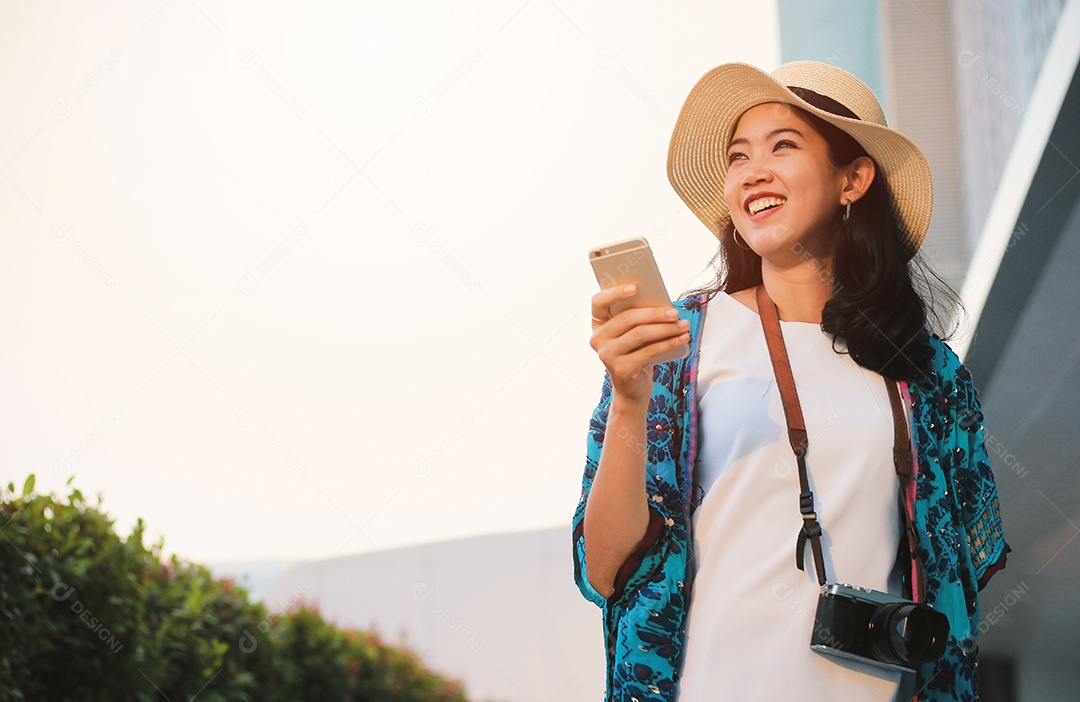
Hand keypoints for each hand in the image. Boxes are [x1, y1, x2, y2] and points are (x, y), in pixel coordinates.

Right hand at [589, 285, 689, 403]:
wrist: (632, 388)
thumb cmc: (636, 352)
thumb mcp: (633, 333)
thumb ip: (639, 317)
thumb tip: (662, 303)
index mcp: (598, 324)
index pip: (598, 302)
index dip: (614, 293)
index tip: (635, 287)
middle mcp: (598, 338)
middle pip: (627, 318)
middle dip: (654, 314)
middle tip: (675, 312)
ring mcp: (607, 355)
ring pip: (640, 334)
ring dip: (666, 328)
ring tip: (684, 325)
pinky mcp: (621, 369)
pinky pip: (649, 351)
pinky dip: (669, 344)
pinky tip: (683, 339)